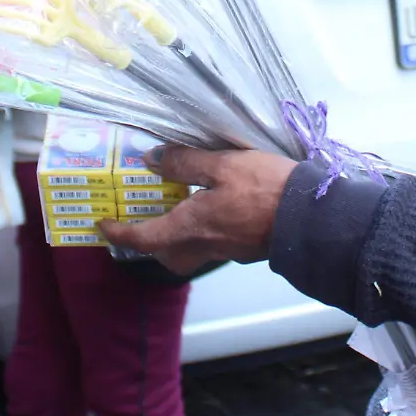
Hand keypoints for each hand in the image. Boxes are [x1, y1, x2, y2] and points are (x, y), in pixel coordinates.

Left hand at [100, 146, 297, 274]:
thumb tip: (150, 160)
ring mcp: (226, 251)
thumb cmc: (266, 189)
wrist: (311, 216)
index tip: (103, 226)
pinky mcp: (245, 248)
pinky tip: (211, 208)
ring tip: (175, 209)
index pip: (143, 238)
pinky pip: (211, 245)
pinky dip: (201, 232)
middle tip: (141, 218)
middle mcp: (204, 245)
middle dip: (148, 242)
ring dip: (174, 238)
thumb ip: (184, 162)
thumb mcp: (222, 164)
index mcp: (190, 226)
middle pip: (166, 255)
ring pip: (188, 253)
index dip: (119, 233)